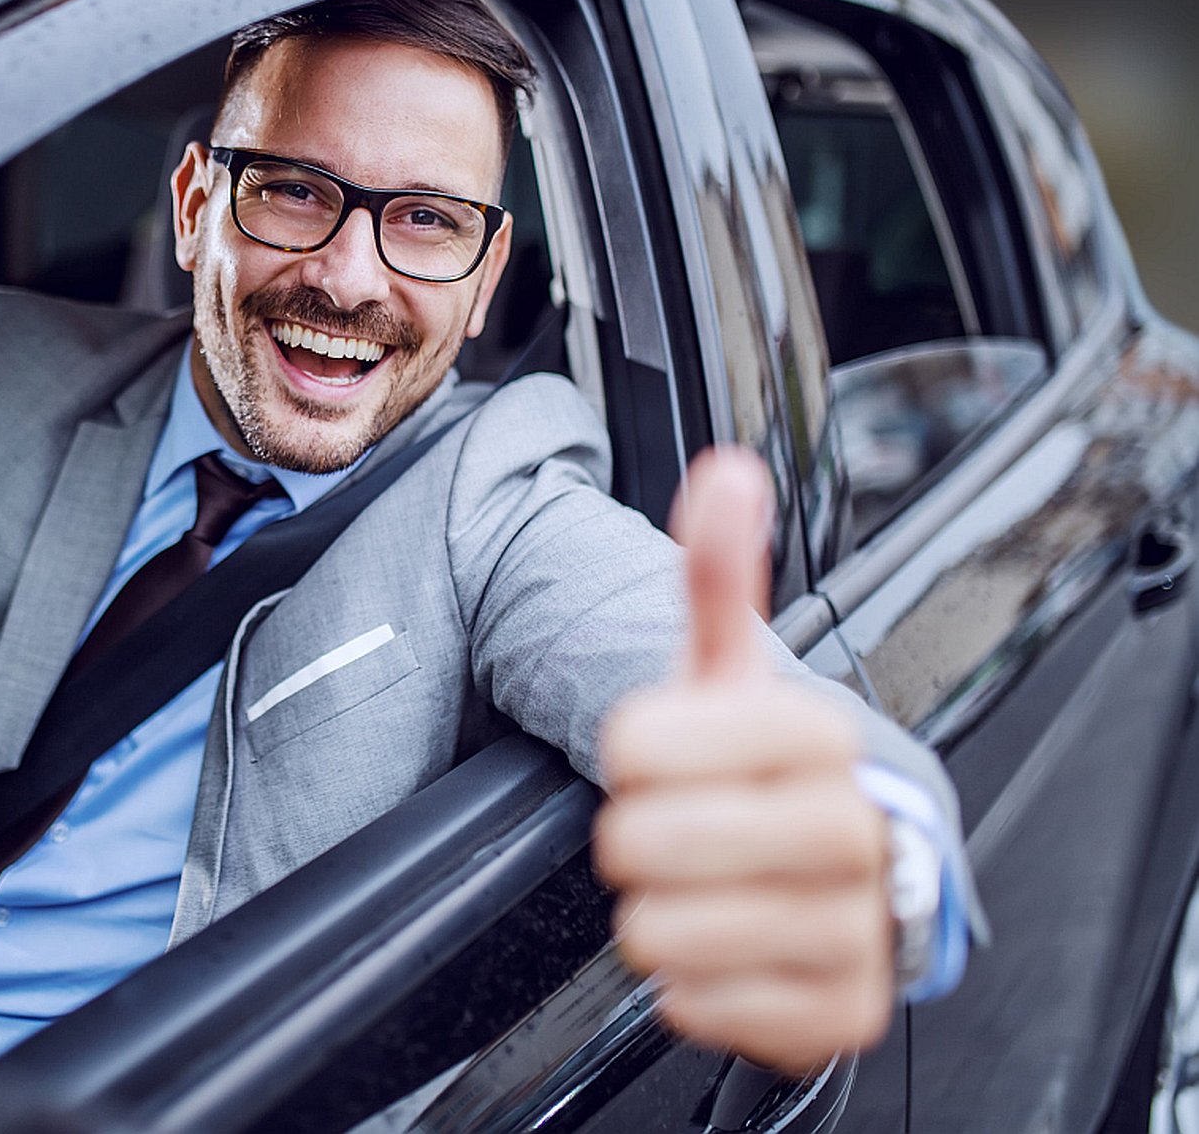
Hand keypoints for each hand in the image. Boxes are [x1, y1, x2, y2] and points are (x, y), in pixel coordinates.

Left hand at [593, 447, 892, 1075]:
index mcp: (822, 735)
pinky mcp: (841, 1012)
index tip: (653, 753)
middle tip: (669, 828)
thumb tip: (728, 474)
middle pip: (648, 841)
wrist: (843, 876)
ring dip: (653, 913)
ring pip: (666, 931)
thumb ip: (721, 581)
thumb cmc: (766, 770)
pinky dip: (687, 983)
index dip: (625, 750)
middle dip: (632, 836)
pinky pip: (701, 1006)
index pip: (638, 740)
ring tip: (697, 888)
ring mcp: (858, 929)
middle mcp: (860, 832)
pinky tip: (725, 946)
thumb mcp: (733, 676)